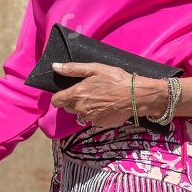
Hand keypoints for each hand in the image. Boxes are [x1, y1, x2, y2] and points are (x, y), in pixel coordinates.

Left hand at [49, 62, 164, 128]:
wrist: (136, 96)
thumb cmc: (116, 79)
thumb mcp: (95, 69)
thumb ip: (73, 69)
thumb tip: (55, 67)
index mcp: (77, 94)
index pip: (57, 101)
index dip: (59, 97)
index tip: (65, 93)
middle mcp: (81, 109)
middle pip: (68, 107)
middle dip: (74, 101)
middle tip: (87, 92)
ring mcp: (90, 118)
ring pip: (81, 114)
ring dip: (85, 108)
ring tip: (99, 99)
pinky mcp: (100, 124)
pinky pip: (92, 119)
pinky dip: (96, 114)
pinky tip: (106, 106)